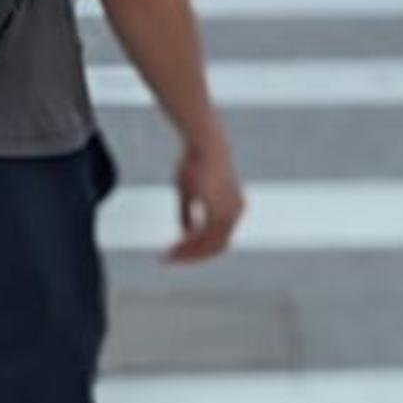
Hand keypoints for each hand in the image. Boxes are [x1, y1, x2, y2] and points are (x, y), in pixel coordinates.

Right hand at [167, 138, 243, 263]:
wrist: (204, 143)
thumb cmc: (194, 162)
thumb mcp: (188, 191)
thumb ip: (189, 213)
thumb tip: (185, 232)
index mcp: (233, 206)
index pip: (217, 238)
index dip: (197, 247)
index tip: (175, 250)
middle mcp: (236, 212)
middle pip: (215, 246)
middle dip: (190, 255)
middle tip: (167, 259)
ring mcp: (231, 212)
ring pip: (210, 245)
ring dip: (188, 253)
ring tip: (167, 255)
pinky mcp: (222, 211)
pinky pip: (206, 238)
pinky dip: (190, 245)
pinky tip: (174, 246)